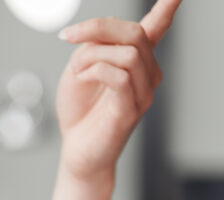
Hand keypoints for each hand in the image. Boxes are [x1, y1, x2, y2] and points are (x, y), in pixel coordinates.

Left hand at [56, 0, 180, 181]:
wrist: (76, 150)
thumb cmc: (78, 112)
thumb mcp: (78, 70)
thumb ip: (92, 49)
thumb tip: (102, 34)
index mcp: (135, 60)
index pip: (156, 29)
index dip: (166, 9)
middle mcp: (146, 73)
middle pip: (135, 33)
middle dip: (99, 28)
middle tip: (69, 36)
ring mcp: (143, 91)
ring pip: (128, 53)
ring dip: (93, 55)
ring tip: (76, 71)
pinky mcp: (132, 108)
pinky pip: (120, 76)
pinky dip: (95, 71)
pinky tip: (82, 79)